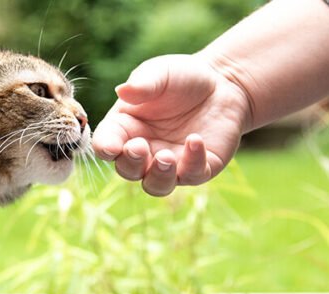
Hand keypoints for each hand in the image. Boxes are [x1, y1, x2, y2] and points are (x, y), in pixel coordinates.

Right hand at [92, 54, 251, 195]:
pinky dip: (193, 162)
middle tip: (140, 147)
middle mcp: (144, 151)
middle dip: (131, 164)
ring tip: (166, 157)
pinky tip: (196, 140)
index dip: (105, 149)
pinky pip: (193, 175)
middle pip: (127, 170)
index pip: (106, 145)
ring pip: (156, 185)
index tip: (112, 147)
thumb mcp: (160, 73)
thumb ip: (142, 83)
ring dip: (158, 176)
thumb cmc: (182, 77)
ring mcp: (171, 163)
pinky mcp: (199, 168)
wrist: (223, 84)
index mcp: (124, 128)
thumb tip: (122, 91)